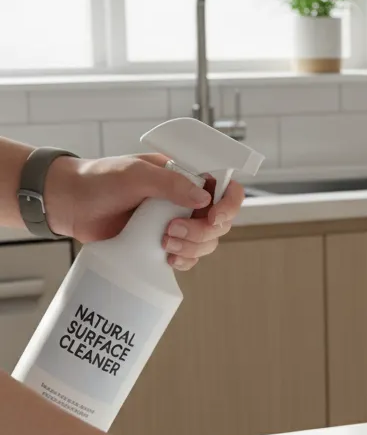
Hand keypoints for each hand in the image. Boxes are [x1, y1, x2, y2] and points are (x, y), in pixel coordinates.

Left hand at [45, 153, 245, 270]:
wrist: (69, 204)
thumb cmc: (99, 180)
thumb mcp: (135, 173)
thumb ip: (171, 183)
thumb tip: (205, 197)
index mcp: (184, 177)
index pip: (224, 187)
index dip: (228, 204)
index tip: (213, 216)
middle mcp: (185, 200)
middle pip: (220, 221)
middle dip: (203, 231)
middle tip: (173, 229)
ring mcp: (176, 223)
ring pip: (207, 242)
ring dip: (192, 247)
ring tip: (165, 242)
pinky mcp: (163, 244)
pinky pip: (189, 257)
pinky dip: (185, 261)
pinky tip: (168, 258)